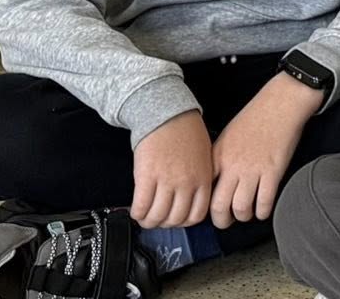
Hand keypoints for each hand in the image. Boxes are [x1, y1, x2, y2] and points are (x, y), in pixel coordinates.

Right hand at [131, 110, 212, 229]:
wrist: (167, 115)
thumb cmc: (186, 134)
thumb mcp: (204, 158)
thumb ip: (200, 179)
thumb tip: (191, 201)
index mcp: (204, 178)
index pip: (196, 215)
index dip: (183, 222)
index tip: (175, 220)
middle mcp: (187, 183)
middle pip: (175, 219)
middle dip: (164, 223)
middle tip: (157, 218)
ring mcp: (167, 180)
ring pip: (157, 216)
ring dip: (148, 221)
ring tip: (144, 216)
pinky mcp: (147, 176)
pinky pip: (141, 206)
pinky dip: (137, 213)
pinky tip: (135, 210)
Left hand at [209, 73, 320, 227]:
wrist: (283, 101)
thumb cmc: (258, 114)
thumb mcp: (229, 134)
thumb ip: (220, 158)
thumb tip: (217, 180)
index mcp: (218, 155)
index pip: (203, 191)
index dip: (204, 206)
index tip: (211, 209)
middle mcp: (232, 165)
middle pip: (218, 207)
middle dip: (222, 221)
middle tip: (227, 221)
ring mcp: (253, 169)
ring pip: (240, 208)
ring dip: (244, 216)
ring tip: (247, 214)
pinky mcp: (273, 171)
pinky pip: (264, 202)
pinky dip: (263, 211)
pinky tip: (264, 209)